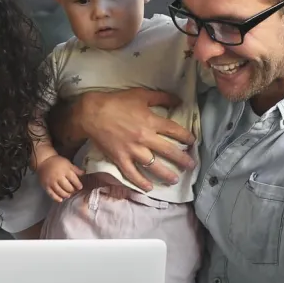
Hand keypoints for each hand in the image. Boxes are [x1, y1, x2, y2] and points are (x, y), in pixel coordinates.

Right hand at [37, 154, 84, 201]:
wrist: (43, 161)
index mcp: (65, 170)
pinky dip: (57, 198)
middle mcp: (58, 177)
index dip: (78, 184)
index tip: (80, 187)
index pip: (74, 180)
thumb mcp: (67, 163)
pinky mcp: (45, 186)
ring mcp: (51, 182)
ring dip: (66, 195)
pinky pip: (51, 194)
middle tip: (73, 191)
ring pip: (60, 192)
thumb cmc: (57, 162)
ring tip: (68, 195)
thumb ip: (75, 169)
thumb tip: (84, 174)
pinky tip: (61, 200)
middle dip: (72, 190)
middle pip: (67, 187)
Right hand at [77, 89, 195, 190]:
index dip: (185, 136)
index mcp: (150, 121)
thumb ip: (161, 97)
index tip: (192, 142)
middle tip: (192, 166)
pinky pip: (132, 173)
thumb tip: (179, 100)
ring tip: (174, 180)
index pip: (174, 130)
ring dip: (166, 174)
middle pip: (168, 151)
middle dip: (182, 159)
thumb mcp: (140, 94)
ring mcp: (132, 150)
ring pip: (153, 165)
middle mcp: (144, 138)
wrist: (91, 113)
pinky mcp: (120, 158)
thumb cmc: (116, 102)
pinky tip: (149, 188)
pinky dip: (140, 182)